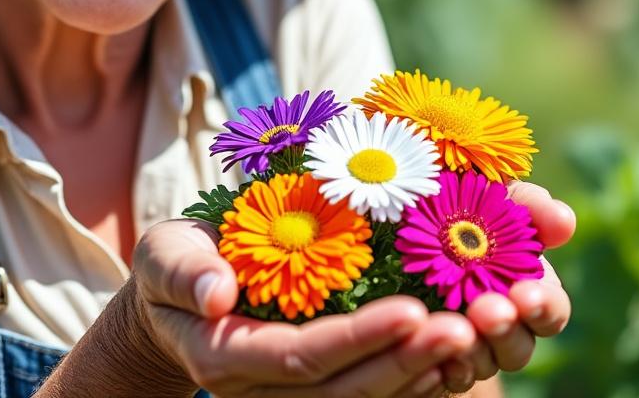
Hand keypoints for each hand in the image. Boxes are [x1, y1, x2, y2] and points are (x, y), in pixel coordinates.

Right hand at [130, 218, 480, 397]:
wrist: (180, 297)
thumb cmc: (177, 264)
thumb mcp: (165, 256)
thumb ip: (184, 272)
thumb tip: (216, 292)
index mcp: (225, 357)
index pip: (301, 356)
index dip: (358, 339)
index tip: (412, 308)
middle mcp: (261, 389)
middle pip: (344, 389)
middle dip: (406, 360)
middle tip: (465, 327)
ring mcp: (288, 396)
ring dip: (420, 373)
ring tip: (473, 336)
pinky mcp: (314, 388)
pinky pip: (369, 395)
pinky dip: (413, 380)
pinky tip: (453, 355)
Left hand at [433, 182, 575, 393]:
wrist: (402, 226)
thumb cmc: (464, 209)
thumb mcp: (495, 198)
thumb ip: (530, 206)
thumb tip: (564, 221)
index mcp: (528, 291)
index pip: (550, 311)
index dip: (543, 307)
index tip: (526, 293)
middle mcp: (503, 327)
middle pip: (518, 347)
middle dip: (505, 330)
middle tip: (486, 311)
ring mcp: (469, 348)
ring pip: (482, 365)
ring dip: (472, 351)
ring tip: (454, 330)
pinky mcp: (433, 359)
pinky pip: (442, 376)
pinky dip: (440, 367)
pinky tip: (429, 355)